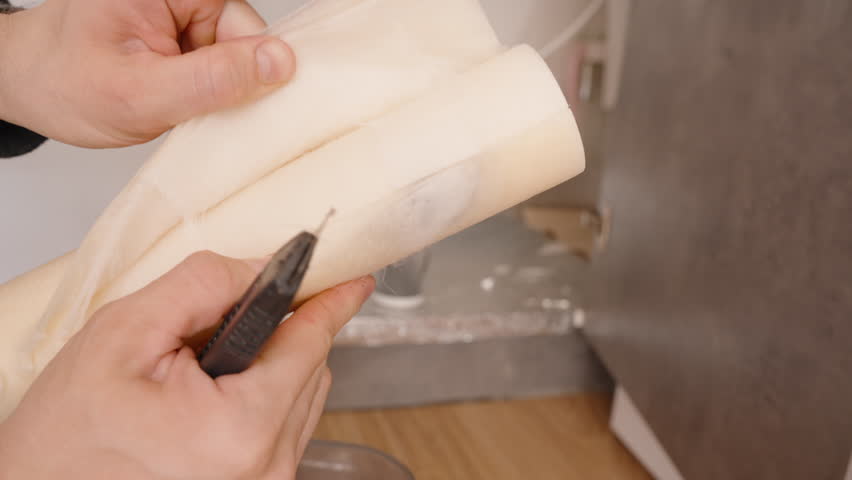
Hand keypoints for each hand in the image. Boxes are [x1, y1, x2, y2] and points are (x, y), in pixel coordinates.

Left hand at [0, 0, 295, 147]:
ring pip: (234, 60)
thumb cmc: (63, 82)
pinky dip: (203, 94)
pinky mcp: (183, 36)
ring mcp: (183, 13)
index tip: (218, 104)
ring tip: (171, 104)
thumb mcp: (142, 93)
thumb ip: (214, 80)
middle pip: (244, 42)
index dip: (243, 72)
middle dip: (224, 85)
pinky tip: (174, 101)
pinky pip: (218, 67)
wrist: (26, 85)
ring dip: (212, 93)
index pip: (245, 26)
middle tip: (182, 108)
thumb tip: (280, 63)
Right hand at [0, 251, 374, 479]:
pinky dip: (262, 395)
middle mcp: (264, 466)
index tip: (356, 279)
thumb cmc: (66, 434)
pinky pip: (283, 426)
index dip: (333, 301)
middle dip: (278, 332)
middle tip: (216, 325)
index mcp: (240, 428)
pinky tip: (213, 393)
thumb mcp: (123, 335)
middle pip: (308, 368)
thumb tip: (261, 268)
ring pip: (299, 396)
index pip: (310, 344)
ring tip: (199, 370)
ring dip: (269, 365)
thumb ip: (202, 287)